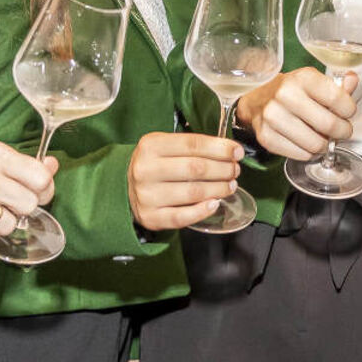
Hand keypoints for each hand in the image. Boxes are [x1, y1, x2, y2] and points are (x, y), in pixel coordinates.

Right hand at [129, 132, 244, 230]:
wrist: (125, 188)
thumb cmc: (154, 165)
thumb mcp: (165, 146)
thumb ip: (192, 146)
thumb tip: (229, 150)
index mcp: (151, 146)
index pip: (193, 144)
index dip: (220, 148)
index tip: (237, 152)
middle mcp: (146, 170)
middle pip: (196, 168)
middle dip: (223, 169)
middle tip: (235, 170)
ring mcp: (147, 195)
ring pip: (193, 193)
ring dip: (219, 189)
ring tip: (230, 185)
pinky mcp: (150, 217)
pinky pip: (183, 216)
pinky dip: (203, 211)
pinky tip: (215, 203)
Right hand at [232, 67, 357, 159]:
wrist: (256, 99)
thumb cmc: (291, 91)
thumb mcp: (313, 81)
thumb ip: (337, 85)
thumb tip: (352, 81)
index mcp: (302, 78)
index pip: (338, 99)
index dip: (349, 110)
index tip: (347, 112)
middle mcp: (285, 95)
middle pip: (329, 125)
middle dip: (342, 131)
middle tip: (342, 130)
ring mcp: (273, 117)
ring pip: (316, 145)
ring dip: (325, 144)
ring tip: (324, 137)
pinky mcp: (266, 137)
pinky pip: (301, 155)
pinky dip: (309, 152)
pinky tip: (307, 142)